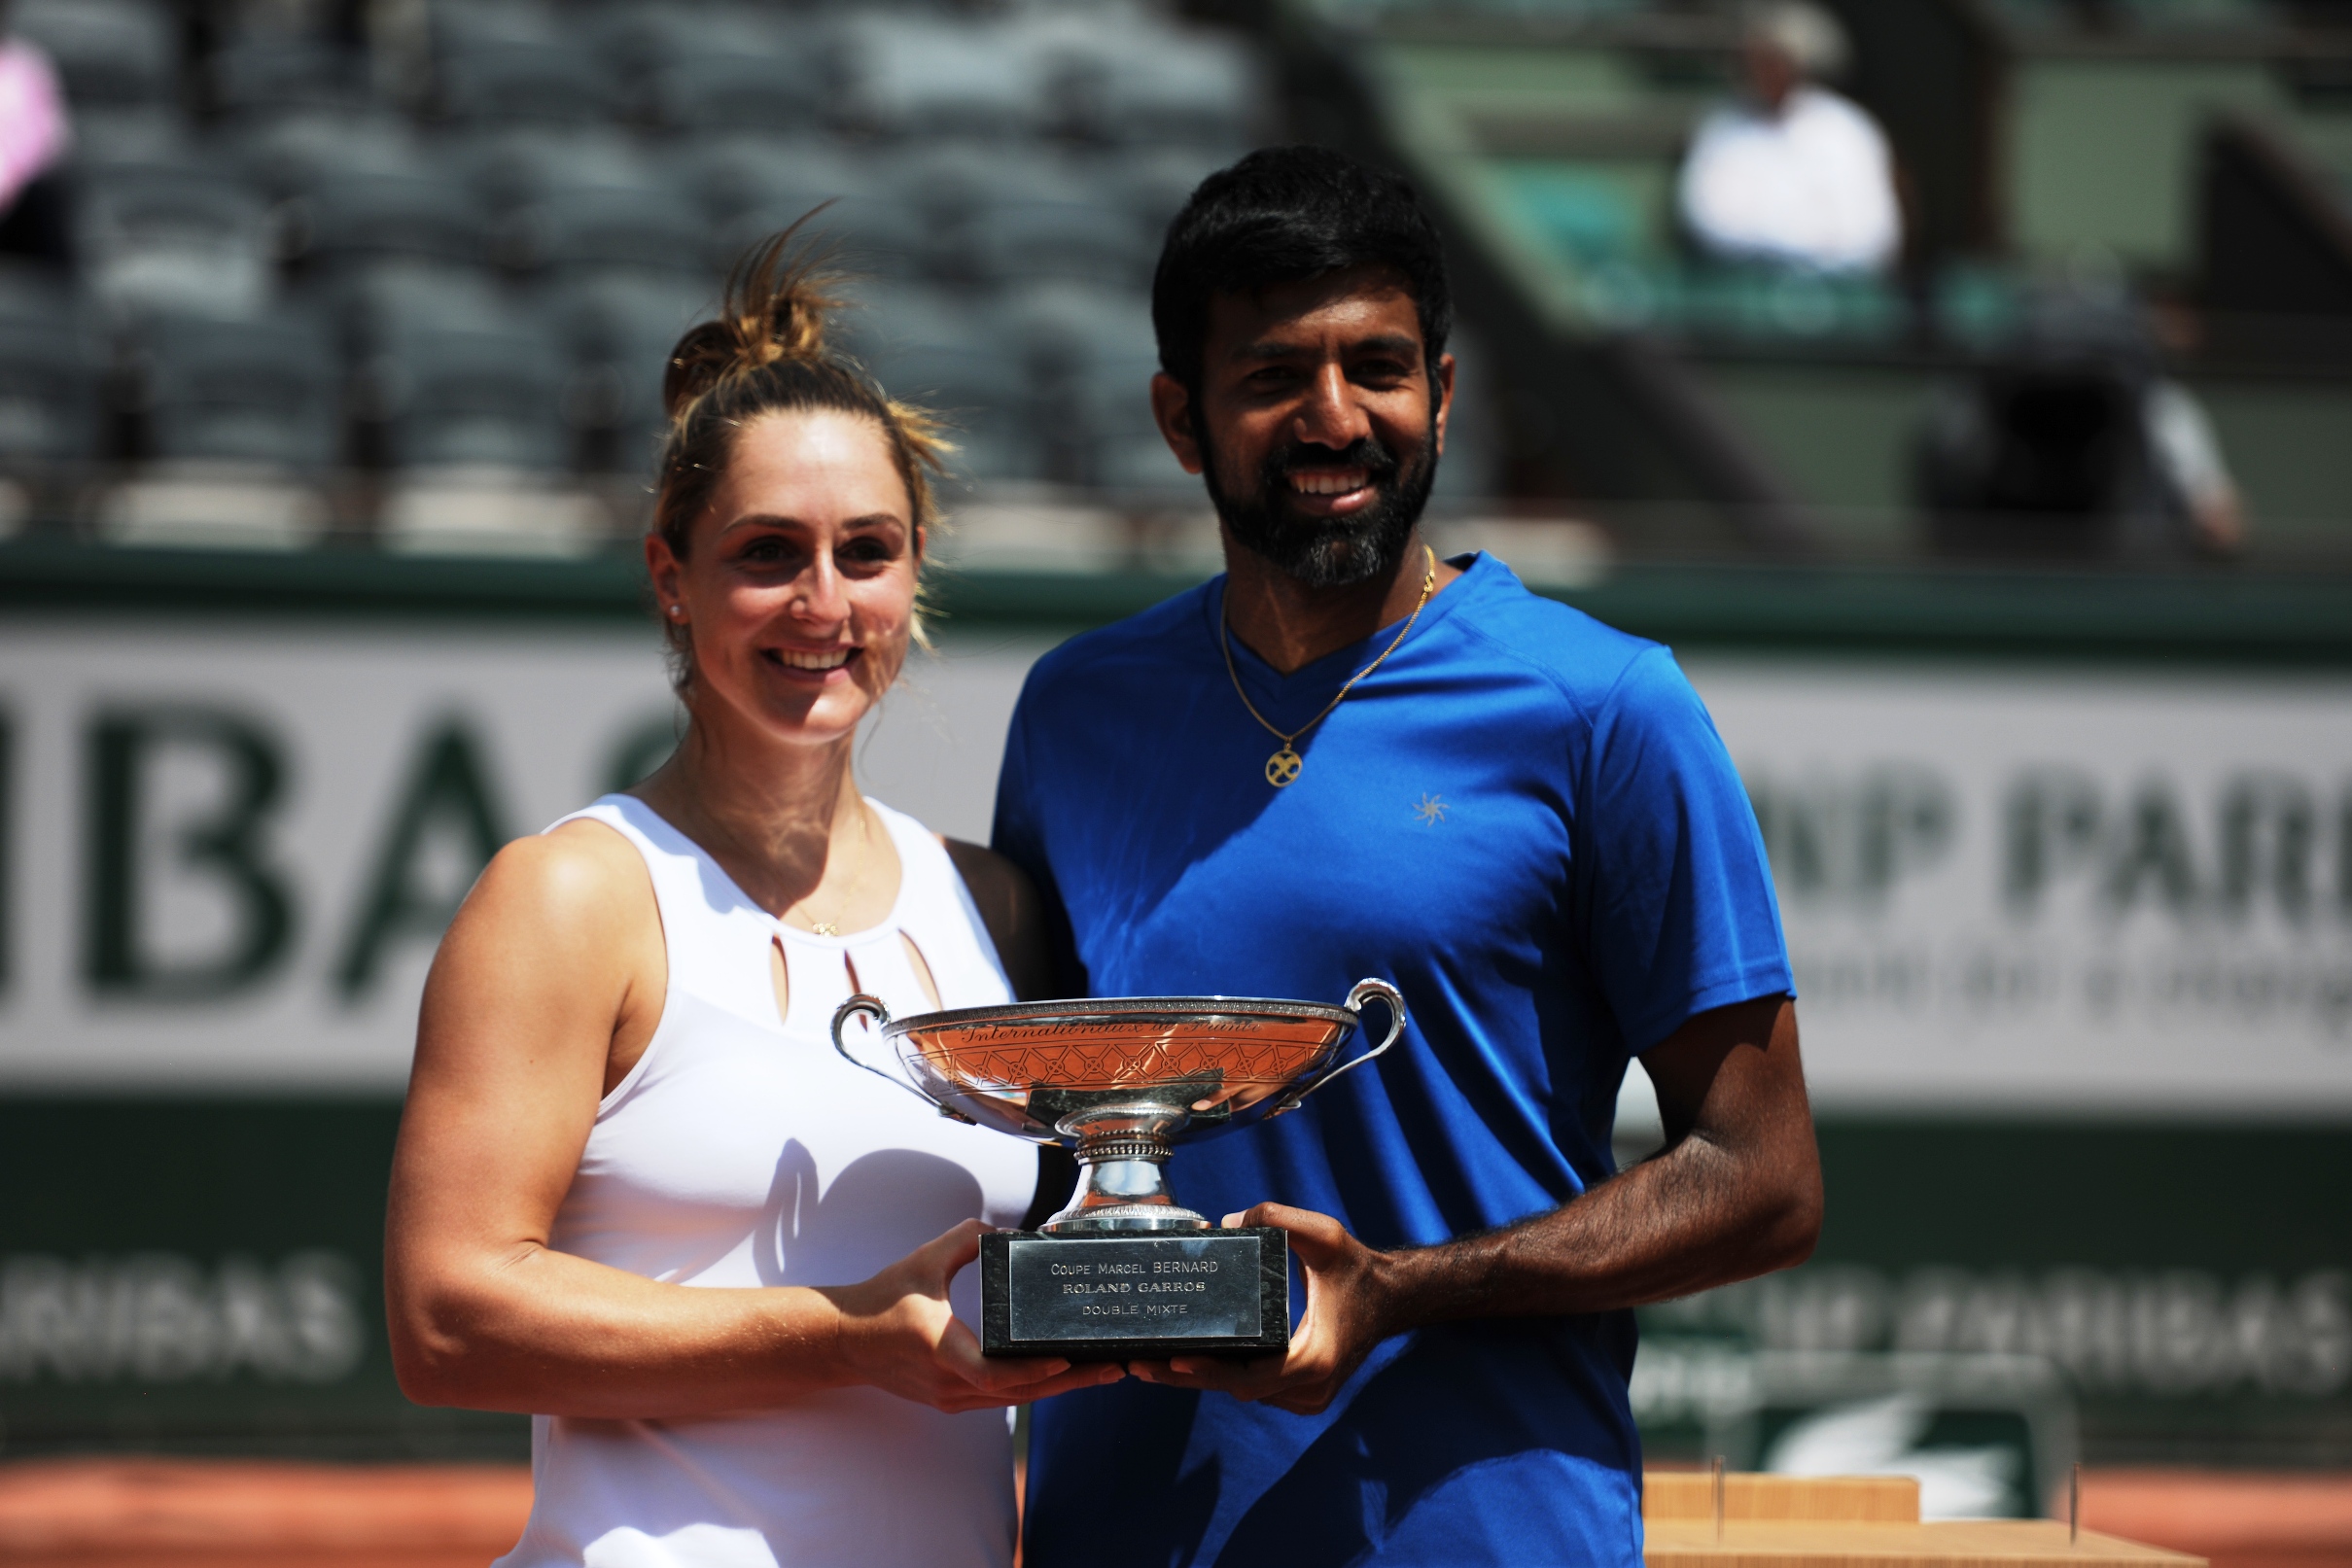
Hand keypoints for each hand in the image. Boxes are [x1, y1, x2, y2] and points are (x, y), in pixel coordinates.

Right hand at [825, 1220, 1123, 1412]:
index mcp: (940, 1347)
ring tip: (1102, 1371)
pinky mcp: (952, 1400)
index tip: (1068, 1358)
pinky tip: (1063, 1377)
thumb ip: (965, 1239)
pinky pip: (1002, 1400)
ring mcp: (950, 1397)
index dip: (1033, 1370)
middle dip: (1071, 1380)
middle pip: (1019, 1393)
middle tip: (1114, 1366)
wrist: (845, 1341)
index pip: (993, 1372)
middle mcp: (947, 1382)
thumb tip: (1007, 1232)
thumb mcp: (923, 1260)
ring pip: (1015, 1401)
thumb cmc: (883, 1299)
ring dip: (1059, 1388)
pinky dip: (1035, 1389)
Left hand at [1131, 1203, 1394, 1415]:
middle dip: (1187, 1377)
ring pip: (1244, 1393)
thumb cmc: (1358, 1269)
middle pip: (1236, 1390)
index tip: (1174, 1361)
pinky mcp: (1303, 1396)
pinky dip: (1227, 1378)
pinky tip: (1191, 1362)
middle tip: (1138, 1364)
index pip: (1250, 1377)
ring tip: (1151, 1365)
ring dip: (1203, 1380)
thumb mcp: (1325, 1234)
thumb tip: (1226, 1222)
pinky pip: (1257, 1390)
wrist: (1391, 1299)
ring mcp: (1308, 1398)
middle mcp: (1311, 1388)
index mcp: (1314, 1358)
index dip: (1209, 1371)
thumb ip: (1278, 1218)